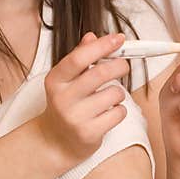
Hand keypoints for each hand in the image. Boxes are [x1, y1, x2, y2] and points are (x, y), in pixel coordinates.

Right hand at [37, 32, 130, 164]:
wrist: (55, 141)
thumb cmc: (65, 106)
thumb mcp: (66, 80)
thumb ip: (79, 58)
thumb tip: (92, 36)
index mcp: (56, 80)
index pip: (79, 58)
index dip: (102, 46)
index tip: (119, 39)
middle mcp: (63, 98)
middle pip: (100, 73)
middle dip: (119, 65)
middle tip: (124, 65)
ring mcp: (75, 117)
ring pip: (114, 94)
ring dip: (119, 92)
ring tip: (110, 97)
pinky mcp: (89, 133)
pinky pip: (118, 113)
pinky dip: (119, 110)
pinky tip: (109, 113)